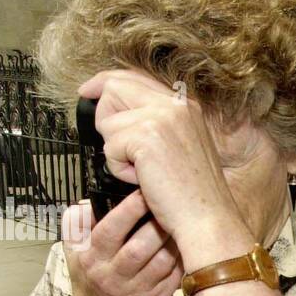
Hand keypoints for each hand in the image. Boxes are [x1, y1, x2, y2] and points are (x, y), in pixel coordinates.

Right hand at [61, 194, 182, 295]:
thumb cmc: (90, 282)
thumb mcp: (73, 254)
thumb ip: (77, 225)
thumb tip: (90, 201)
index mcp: (92, 259)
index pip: (110, 231)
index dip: (129, 210)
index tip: (143, 192)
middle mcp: (113, 276)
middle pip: (140, 247)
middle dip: (157, 225)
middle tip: (170, 206)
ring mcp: (136, 291)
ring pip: (161, 262)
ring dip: (174, 241)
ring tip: (183, 222)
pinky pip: (173, 277)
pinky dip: (182, 259)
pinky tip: (188, 244)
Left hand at [77, 69, 257, 271]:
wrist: (208, 218)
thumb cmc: (194, 195)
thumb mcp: (183, 147)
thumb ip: (158, 124)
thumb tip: (120, 114)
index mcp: (186, 106)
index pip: (135, 77)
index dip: (106, 83)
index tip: (88, 91)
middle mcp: (175, 105)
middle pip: (114, 87)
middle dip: (104, 117)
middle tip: (121, 149)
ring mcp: (161, 118)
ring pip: (108, 122)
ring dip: (117, 153)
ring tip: (144, 173)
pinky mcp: (145, 136)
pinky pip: (110, 146)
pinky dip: (119, 169)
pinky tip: (143, 180)